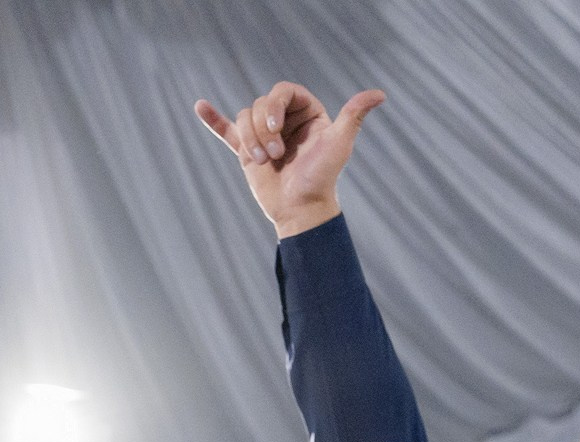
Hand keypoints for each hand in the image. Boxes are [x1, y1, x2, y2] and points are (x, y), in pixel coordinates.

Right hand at [195, 83, 385, 238]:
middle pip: (261, 104)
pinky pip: (226, 131)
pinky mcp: (247, 151)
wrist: (301, 211)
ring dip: (250, 139)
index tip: (276, 130)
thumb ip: (353, 116)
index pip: (284, 91)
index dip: (276, 107)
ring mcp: (264, 135)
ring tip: (264, 162)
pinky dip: (213, 120)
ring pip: (245, 117)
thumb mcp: (338, 144)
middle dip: (263, 129)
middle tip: (276, 156)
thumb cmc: (322, 179)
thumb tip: (379, 95)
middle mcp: (285, 120)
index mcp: (307, 112)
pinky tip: (200, 107)